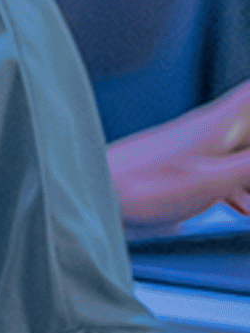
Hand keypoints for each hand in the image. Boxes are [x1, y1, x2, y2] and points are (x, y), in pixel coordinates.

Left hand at [108, 78, 249, 230]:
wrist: (97, 198)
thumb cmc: (147, 187)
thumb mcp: (217, 178)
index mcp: (221, 124)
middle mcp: (213, 131)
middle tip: (242, 183)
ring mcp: (202, 151)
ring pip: (246, 153)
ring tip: (246, 201)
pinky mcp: (191, 171)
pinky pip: (231, 175)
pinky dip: (244, 190)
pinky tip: (245, 208)